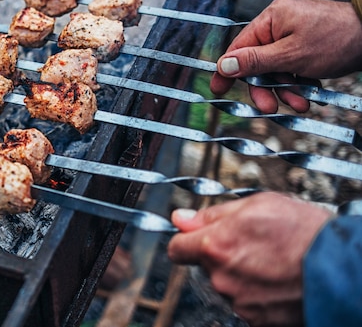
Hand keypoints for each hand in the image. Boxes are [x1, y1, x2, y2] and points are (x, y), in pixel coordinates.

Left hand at [167, 192, 332, 326]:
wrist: (342, 270)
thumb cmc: (304, 232)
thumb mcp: (256, 205)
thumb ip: (212, 214)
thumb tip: (180, 217)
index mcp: (215, 245)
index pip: (177, 248)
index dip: (186, 241)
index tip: (194, 238)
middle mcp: (221, 277)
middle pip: (207, 266)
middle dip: (223, 255)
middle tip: (254, 245)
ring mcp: (239, 302)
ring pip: (228, 285)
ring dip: (242, 275)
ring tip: (273, 263)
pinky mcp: (257, 321)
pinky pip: (247, 304)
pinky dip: (258, 295)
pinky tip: (279, 282)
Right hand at [210, 0, 361, 112]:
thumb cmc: (337, 40)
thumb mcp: (291, 56)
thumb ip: (255, 61)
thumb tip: (223, 65)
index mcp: (271, 19)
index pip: (238, 47)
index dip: (228, 70)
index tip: (218, 89)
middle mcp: (279, 23)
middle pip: (258, 61)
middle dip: (266, 87)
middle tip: (270, 108)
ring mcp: (294, 33)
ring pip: (277, 67)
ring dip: (286, 89)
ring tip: (301, 103)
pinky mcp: (308, 43)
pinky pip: (293, 66)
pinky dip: (299, 82)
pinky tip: (310, 93)